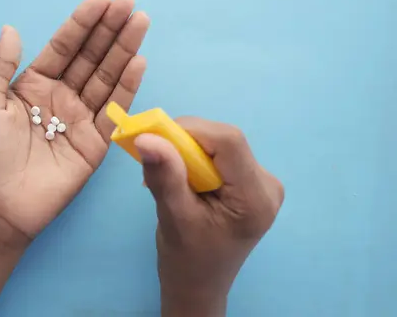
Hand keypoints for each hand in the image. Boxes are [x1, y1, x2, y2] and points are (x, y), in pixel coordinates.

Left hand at [0, 0, 149, 244]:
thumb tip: (11, 28)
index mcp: (33, 85)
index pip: (63, 47)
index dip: (82, 23)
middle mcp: (60, 97)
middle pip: (90, 57)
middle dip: (109, 30)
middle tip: (130, 3)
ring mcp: (80, 119)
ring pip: (106, 78)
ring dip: (124, 50)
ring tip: (140, 23)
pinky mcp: (95, 143)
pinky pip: (114, 111)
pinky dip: (127, 88)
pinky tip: (139, 62)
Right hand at [134, 118, 283, 316]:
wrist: (198, 284)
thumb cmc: (186, 259)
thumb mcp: (173, 217)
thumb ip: (165, 176)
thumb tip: (147, 138)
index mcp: (255, 197)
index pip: (229, 142)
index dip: (191, 131)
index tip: (156, 140)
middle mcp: (267, 184)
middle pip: (225, 140)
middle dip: (186, 142)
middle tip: (156, 159)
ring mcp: (261, 182)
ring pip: (220, 143)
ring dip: (187, 150)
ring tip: (167, 174)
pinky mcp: (250, 180)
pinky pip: (220, 153)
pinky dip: (194, 158)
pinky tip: (182, 178)